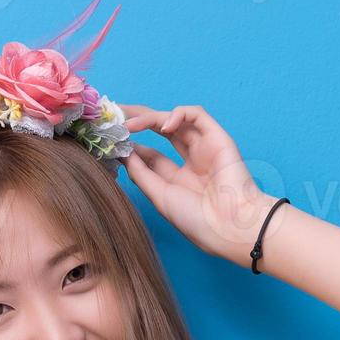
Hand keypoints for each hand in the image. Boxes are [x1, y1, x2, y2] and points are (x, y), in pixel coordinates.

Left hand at [116, 104, 278, 265]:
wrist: (230, 226)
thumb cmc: (198, 220)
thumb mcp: (160, 196)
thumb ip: (141, 172)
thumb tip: (122, 151)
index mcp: (178, 178)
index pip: (149, 153)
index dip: (130, 143)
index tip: (109, 138)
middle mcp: (191, 160)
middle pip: (158, 130)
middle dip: (135, 121)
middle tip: (113, 116)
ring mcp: (204, 147)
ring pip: (173, 119)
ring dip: (149, 117)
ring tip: (128, 124)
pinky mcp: (217, 137)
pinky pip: (196, 114)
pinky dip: (177, 114)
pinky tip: (163, 125)